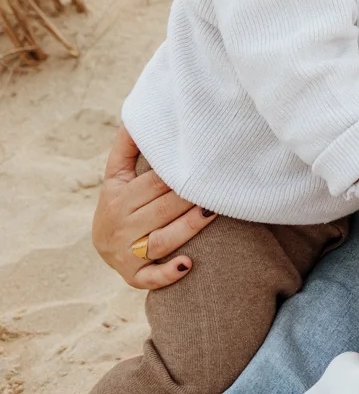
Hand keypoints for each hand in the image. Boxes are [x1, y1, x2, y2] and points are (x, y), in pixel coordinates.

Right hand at [93, 126, 217, 288]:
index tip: (201, 162)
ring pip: (161, 240)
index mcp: (116, 197)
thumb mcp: (116, 176)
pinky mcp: (133, 277)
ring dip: (187, 228)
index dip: (176, 173)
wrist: (103, 246)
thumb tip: (137, 115)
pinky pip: (151, 278)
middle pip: (160, 209)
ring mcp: (126, 253)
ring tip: (212, 212)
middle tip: (219, 184)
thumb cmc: (120, 202)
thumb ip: (126, 147)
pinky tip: (189, 264)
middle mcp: (119, 226)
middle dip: (189, 197)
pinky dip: (168, 273)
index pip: (151, 183)